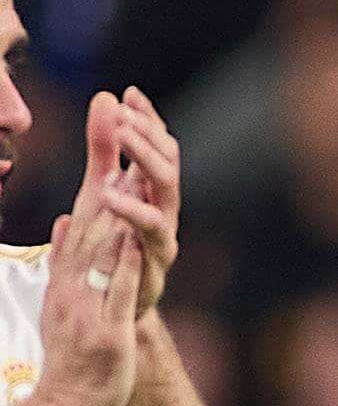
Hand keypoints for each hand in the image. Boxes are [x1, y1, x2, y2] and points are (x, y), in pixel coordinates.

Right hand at [35, 162, 140, 405]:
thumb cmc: (71, 357)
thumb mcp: (60, 302)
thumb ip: (64, 261)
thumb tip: (65, 220)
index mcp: (64, 280)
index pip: (80, 223)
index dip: (94, 182)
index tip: (105, 146)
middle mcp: (71, 288)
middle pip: (88, 228)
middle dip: (103, 183)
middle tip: (117, 140)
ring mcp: (86, 310)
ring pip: (101, 256)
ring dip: (115, 216)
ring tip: (130, 175)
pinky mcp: (105, 334)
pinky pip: (116, 296)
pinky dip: (125, 268)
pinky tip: (136, 242)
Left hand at [92, 89, 176, 316]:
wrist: (113, 311)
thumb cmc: (110, 250)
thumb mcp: (100, 191)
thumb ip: (104, 149)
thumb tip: (106, 97)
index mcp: (153, 193)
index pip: (160, 147)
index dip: (148, 120)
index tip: (130, 94)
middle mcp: (165, 211)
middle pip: (168, 164)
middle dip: (148, 138)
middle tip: (124, 117)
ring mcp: (163, 236)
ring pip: (166, 191)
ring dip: (146, 163)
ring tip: (120, 142)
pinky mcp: (154, 261)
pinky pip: (151, 232)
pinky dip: (134, 212)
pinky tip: (111, 196)